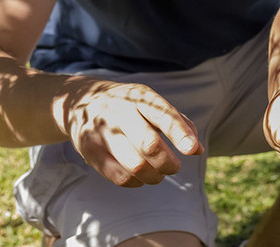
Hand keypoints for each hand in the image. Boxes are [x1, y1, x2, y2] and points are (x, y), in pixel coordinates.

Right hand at [62, 80, 200, 187]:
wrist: (80, 101)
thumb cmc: (127, 105)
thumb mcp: (150, 103)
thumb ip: (177, 122)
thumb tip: (198, 149)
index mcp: (138, 97)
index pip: (162, 115)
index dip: (179, 133)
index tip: (192, 150)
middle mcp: (119, 112)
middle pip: (149, 145)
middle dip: (168, 163)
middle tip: (174, 167)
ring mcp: (102, 132)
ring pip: (136, 166)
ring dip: (155, 176)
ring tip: (158, 173)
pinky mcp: (90, 152)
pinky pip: (121, 178)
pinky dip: (137, 182)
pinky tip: (140, 176)